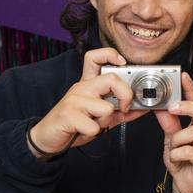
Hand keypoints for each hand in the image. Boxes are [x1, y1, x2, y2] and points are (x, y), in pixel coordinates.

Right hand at [28, 48, 147, 156]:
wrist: (49, 137)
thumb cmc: (76, 124)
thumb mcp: (102, 116)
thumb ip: (122, 111)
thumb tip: (143, 108)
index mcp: (89, 84)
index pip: (95, 58)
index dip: (110, 54)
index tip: (123, 63)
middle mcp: (81, 87)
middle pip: (111, 79)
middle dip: (125, 95)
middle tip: (124, 108)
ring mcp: (73, 100)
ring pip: (106, 107)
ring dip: (105, 121)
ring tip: (94, 124)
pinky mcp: (67, 114)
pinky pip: (94, 126)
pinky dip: (93, 133)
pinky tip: (83, 131)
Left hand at [154, 73, 192, 192]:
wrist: (187, 186)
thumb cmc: (183, 160)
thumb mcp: (172, 138)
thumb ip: (169, 122)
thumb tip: (161, 106)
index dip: (192, 88)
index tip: (183, 75)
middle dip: (189, 107)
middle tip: (172, 108)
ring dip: (177, 139)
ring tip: (173, 147)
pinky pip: (188, 151)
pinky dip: (176, 154)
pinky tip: (176, 159)